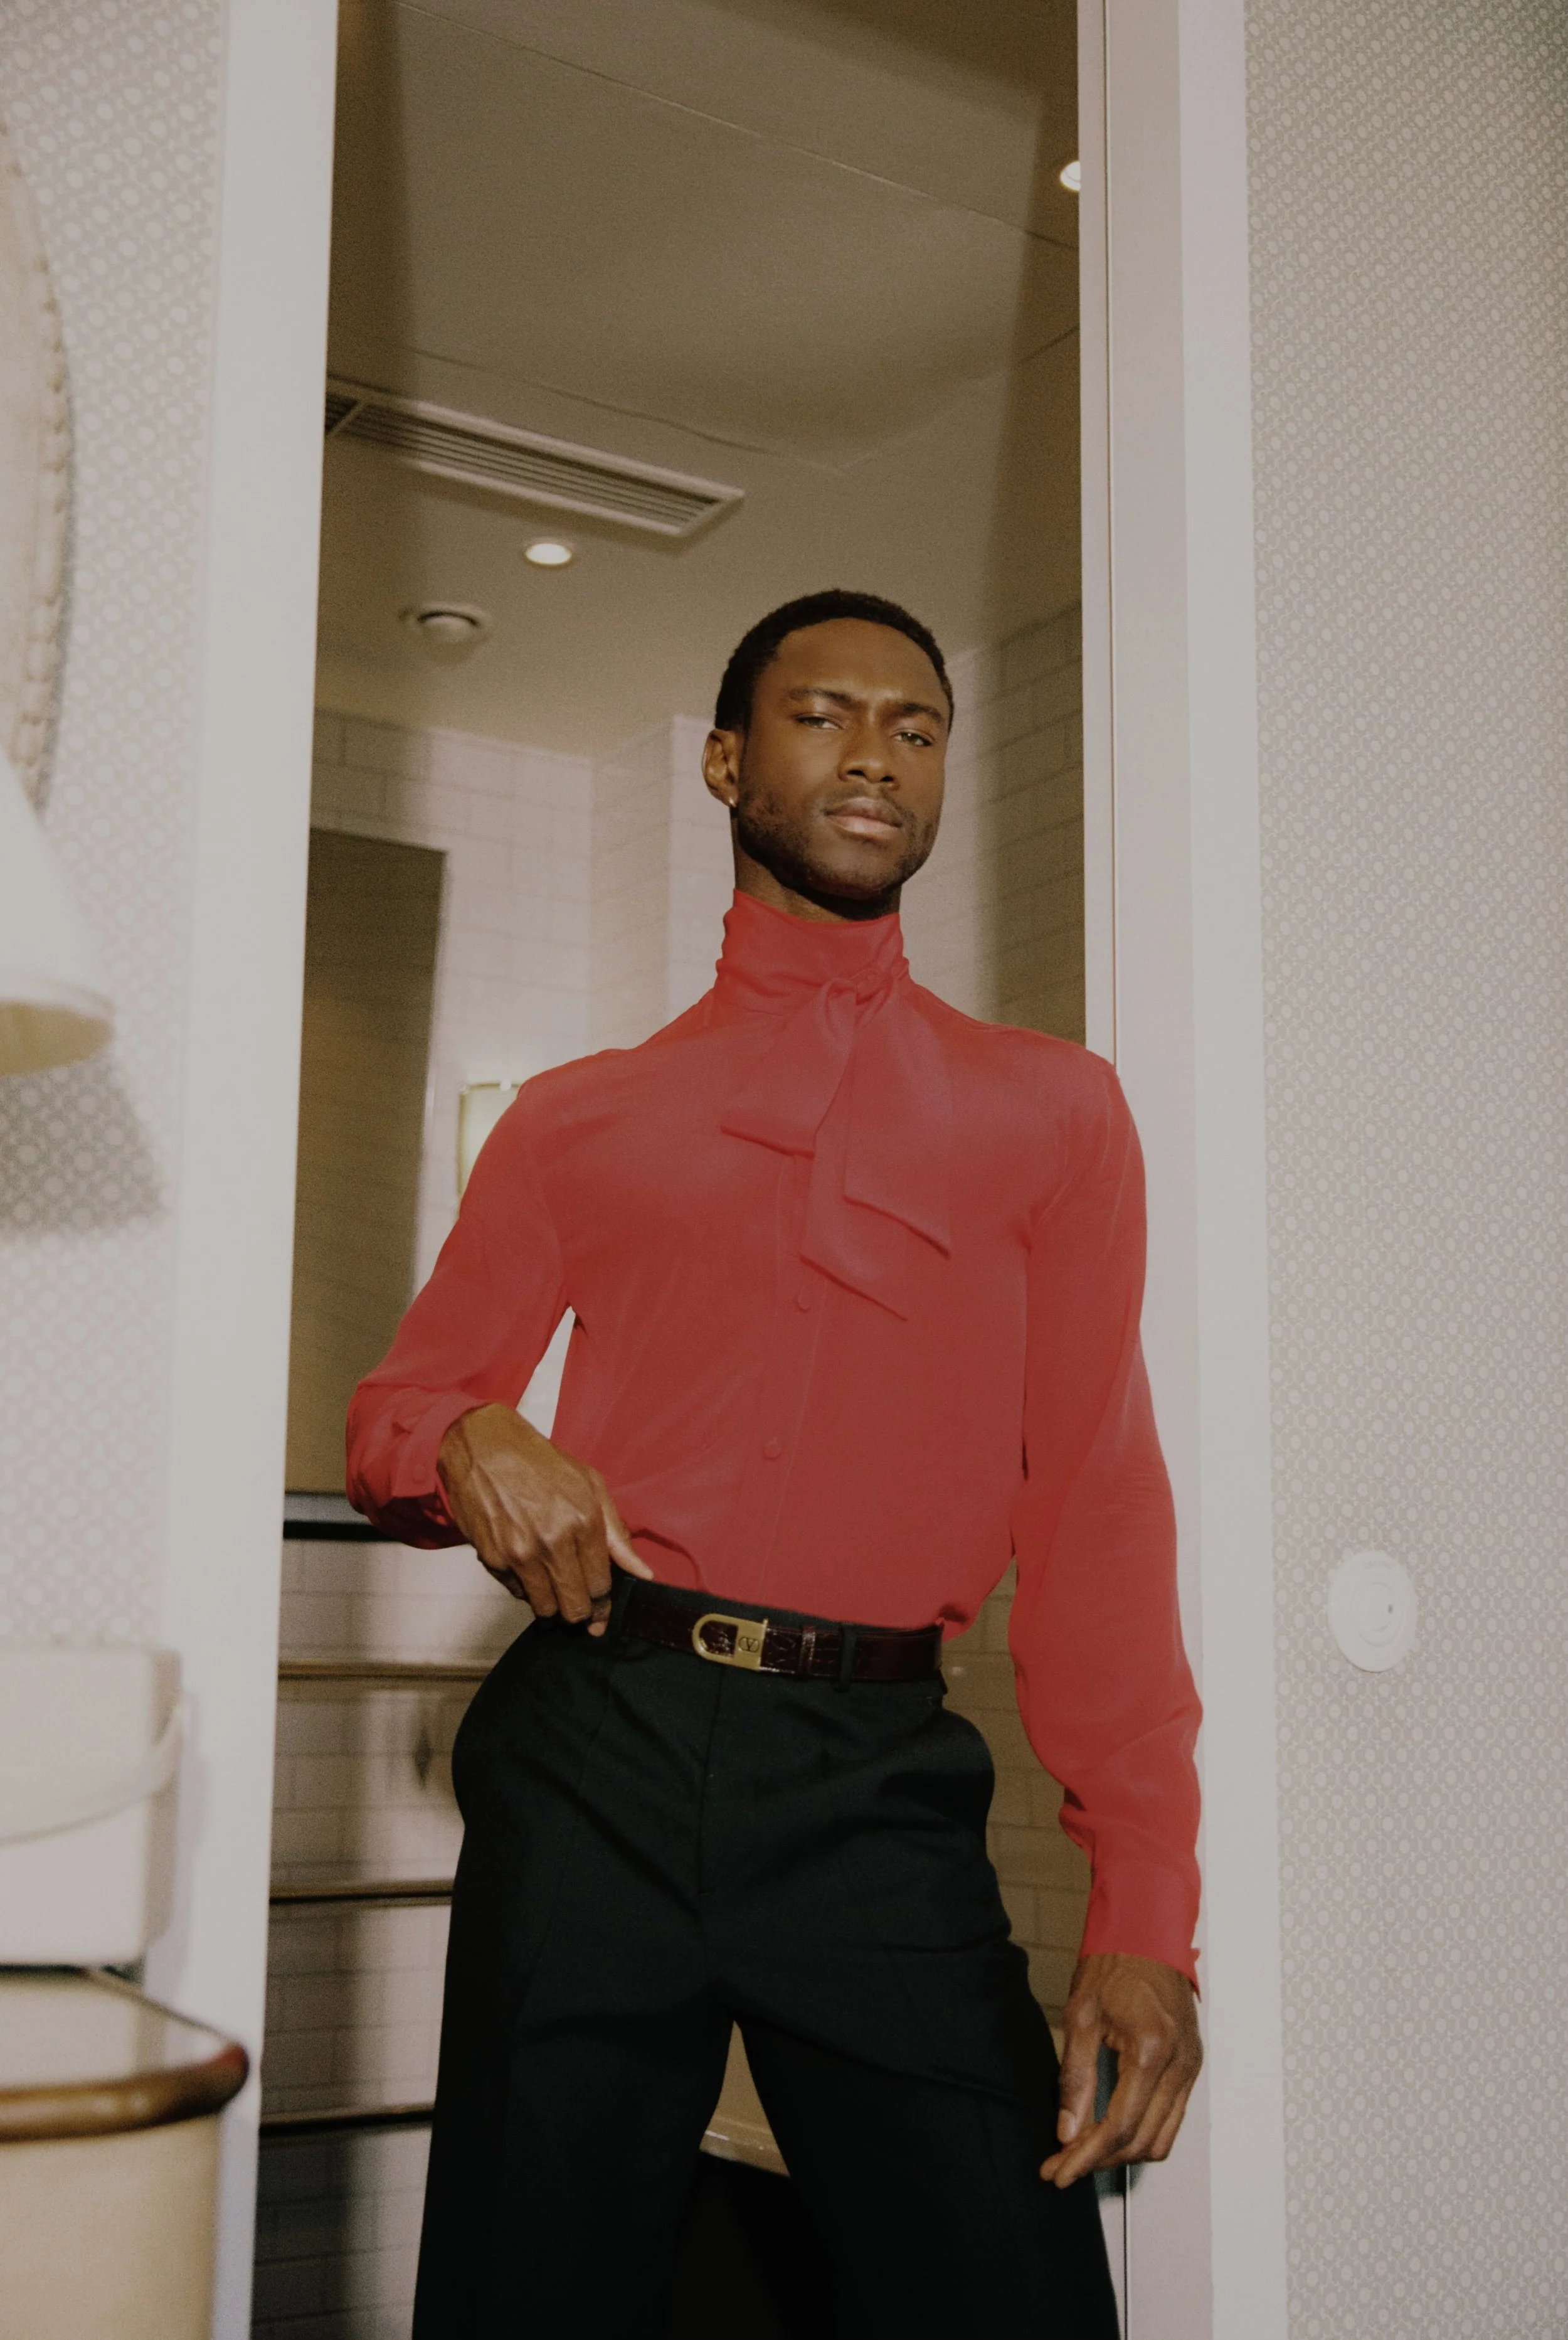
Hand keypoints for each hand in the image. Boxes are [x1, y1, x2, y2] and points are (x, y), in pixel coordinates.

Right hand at [436, 1404, 651, 1635]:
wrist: (485, 1447)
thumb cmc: (540, 1463)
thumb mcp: (591, 1485)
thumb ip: (617, 1534)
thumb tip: (642, 1572)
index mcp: (584, 1522)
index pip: (600, 1587)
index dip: (602, 1605)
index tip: (600, 1614)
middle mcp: (553, 1542)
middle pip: (574, 1607)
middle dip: (580, 1613)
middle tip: (578, 1607)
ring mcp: (520, 1553)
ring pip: (545, 1609)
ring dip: (552, 1605)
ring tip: (552, 1587)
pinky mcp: (492, 1558)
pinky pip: (516, 1593)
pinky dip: (524, 1587)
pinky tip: (527, 1566)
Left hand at [1040, 1953, 1201, 2187]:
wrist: (1146, 1932)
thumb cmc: (1114, 1964)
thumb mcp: (1081, 2016)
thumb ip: (1075, 2078)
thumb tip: (1067, 2131)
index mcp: (1151, 2051)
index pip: (1119, 2126)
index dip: (1086, 2157)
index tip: (1060, 2172)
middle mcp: (1179, 2065)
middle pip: (1141, 2141)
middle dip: (1099, 2161)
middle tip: (1062, 2165)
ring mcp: (1190, 2067)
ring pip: (1161, 2138)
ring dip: (1122, 2153)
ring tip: (1083, 2152)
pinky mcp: (1191, 2066)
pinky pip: (1171, 2119)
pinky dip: (1142, 2133)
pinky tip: (1111, 2130)